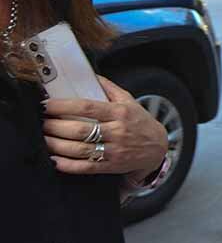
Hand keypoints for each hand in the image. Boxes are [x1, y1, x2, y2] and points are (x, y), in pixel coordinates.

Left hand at [42, 76, 167, 180]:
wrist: (157, 148)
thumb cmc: (140, 122)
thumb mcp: (130, 101)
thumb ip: (109, 88)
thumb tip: (90, 74)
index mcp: (120, 112)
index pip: (87, 107)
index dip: (63, 106)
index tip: (46, 104)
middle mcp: (117, 131)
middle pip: (80, 130)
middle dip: (55, 126)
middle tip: (41, 122)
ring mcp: (114, 150)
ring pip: (79, 149)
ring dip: (56, 145)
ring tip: (43, 138)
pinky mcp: (110, 166)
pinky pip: (85, 167)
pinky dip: (67, 165)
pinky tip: (54, 159)